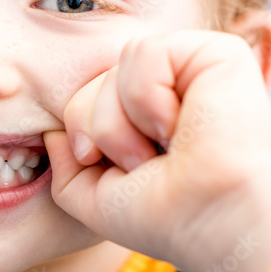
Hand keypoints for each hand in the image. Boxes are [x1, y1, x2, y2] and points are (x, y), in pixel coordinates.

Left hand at [44, 31, 270, 271]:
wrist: (212, 219)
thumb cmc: (161, 216)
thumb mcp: (93, 198)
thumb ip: (64, 166)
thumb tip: (54, 132)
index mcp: (147, 118)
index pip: (83, 102)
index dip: (86, 138)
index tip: (123, 173)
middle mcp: (171, 91)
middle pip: (91, 85)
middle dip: (102, 131)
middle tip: (146, 164)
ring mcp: (192, 70)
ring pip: (113, 69)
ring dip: (124, 121)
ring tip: (167, 147)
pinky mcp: (216, 52)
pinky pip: (144, 53)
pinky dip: (148, 96)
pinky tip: (179, 124)